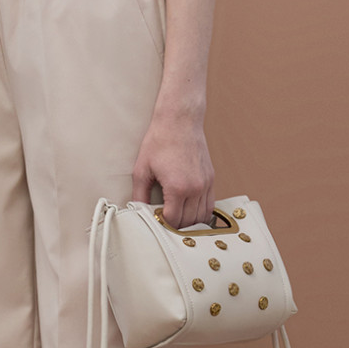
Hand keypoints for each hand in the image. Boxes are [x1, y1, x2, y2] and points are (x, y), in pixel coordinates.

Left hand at [131, 103, 214, 229]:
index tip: (154, 223)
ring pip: (202, 217)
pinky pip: (210, 205)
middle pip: (188, 222)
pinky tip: (189, 212)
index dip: (162, 225)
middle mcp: (195, 188)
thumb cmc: (160, 141)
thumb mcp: (142, 170)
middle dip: (175, 226)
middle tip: (163, 224)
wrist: (179, 121)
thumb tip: (137, 211)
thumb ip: (139, 195)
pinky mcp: (211, 179)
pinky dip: (200, 212)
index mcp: (178, 188)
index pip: (173, 220)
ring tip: (176, 220)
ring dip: (189, 222)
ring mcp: (206, 184)